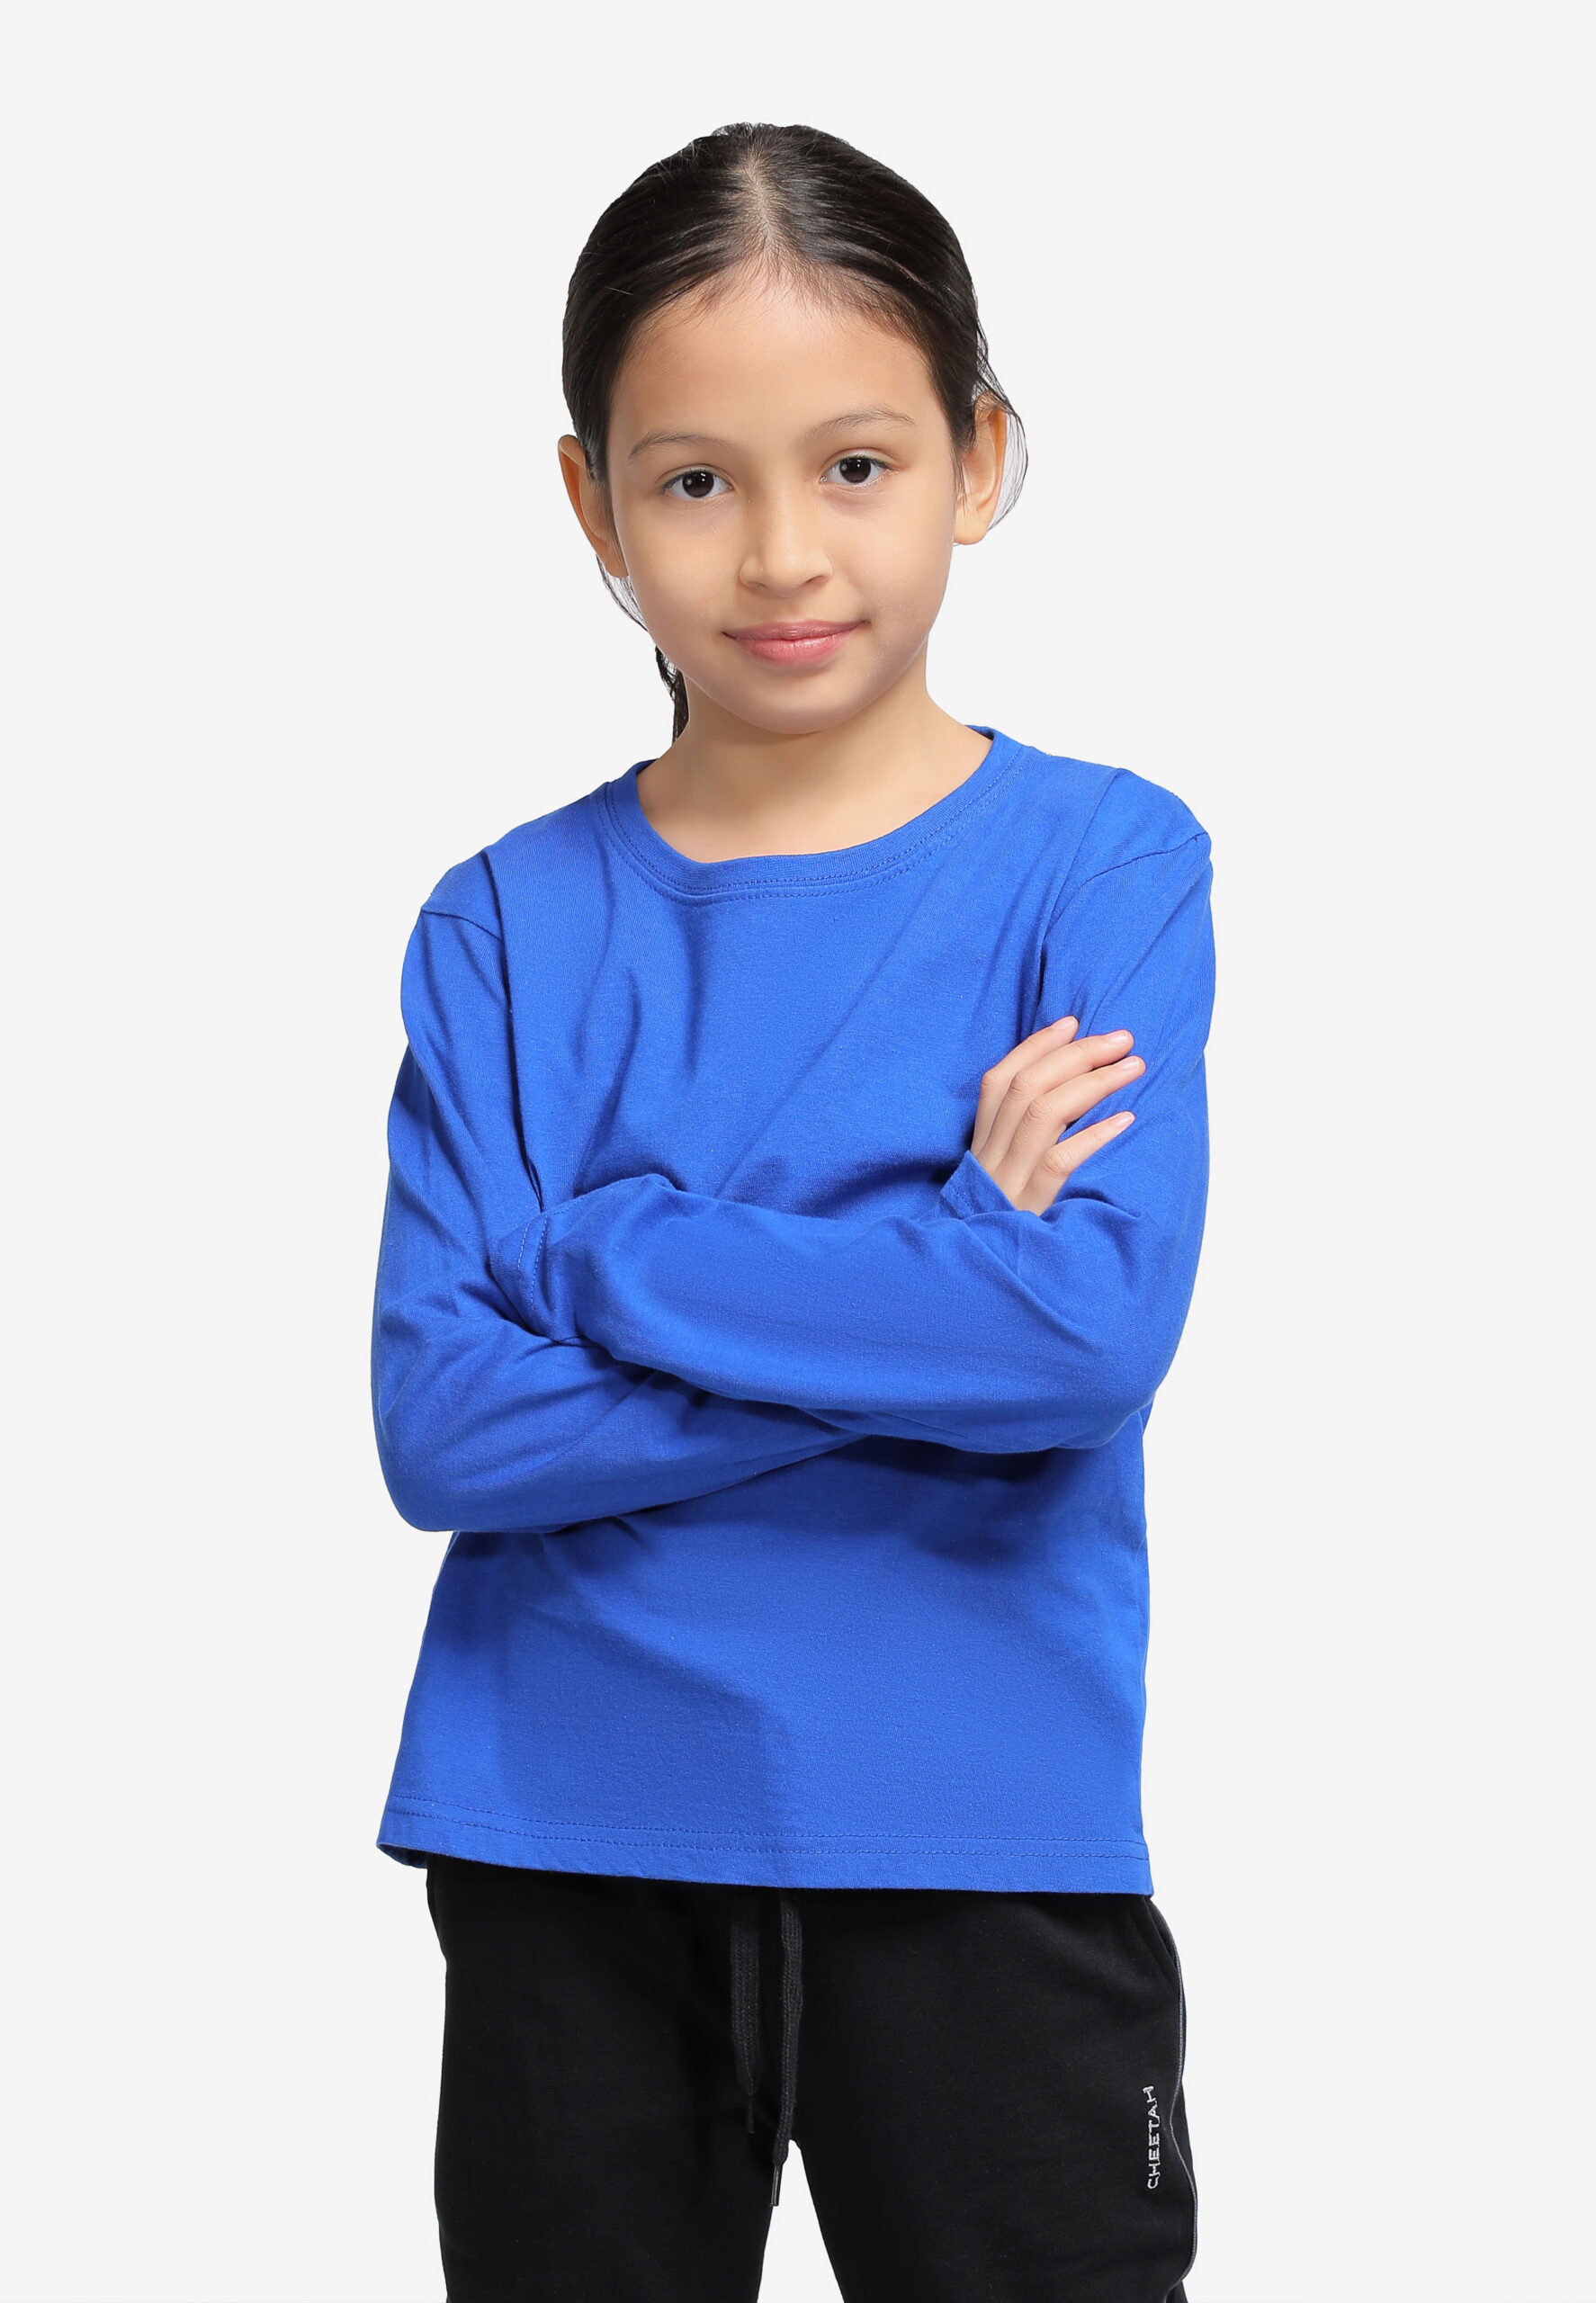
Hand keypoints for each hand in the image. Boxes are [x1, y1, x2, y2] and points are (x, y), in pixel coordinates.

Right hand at [970, 1018, 1143, 1214]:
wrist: (972, 1289)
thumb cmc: (997, 1230)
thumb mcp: (997, 1182)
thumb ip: (1017, 1143)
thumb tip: (1068, 1098)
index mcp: (979, 1146)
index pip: (1000, 1081)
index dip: (1036, 1047)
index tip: (1073, 1021)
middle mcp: (990, 1159)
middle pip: (1027, 1088)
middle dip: (1076, 1055)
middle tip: (1122, 1038)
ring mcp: (1008, 1183)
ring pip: (1043, 1115)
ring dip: (1093, 1083)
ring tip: (1133, 1067)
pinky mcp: (1028, 1209)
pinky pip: (1060, 1163)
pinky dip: (1093, 1136)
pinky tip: (1126, 1120)